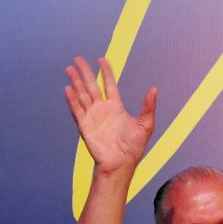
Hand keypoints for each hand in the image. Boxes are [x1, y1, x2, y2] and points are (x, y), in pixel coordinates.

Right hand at [64, 56, 156, 173]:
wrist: (121, 164)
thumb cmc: (134, 148)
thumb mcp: (146, 124)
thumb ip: (149, 106)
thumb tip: (154, 89)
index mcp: (116, 107)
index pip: (109, 85)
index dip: (106, 72)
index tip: (101, 60)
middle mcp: (102, 110)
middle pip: (92, 87)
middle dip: (85, 73)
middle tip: (78, 59)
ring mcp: (92, 117)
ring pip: (82, 95)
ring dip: (76, 83)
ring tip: (69, 69)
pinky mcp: (85, 127)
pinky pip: (77, 110)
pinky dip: (72, 100)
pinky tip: (68, 88)